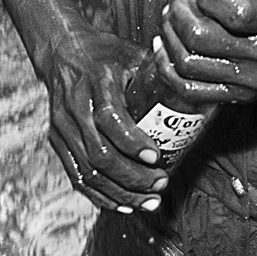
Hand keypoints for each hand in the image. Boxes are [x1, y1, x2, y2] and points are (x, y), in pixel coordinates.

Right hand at [41, 28, 168, 212]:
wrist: (61, 52)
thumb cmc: (106, 54)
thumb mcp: (131, 53)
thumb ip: (161, 67)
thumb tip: (199, 80)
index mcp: (96, 81)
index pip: (110, 118)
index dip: (132, 141)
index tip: (156, 156)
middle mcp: (75, 107)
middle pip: (100, 153)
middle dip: (132, 176)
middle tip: (161, 184)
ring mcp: (62, 127)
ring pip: (88, 171)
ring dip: (120, 193)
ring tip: (149, 201)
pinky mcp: (57, 142)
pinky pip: (77, 177)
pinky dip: (100, 195)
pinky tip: (124, 204)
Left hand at [155, 0, 256, 103]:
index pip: (237, 11)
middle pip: (203, 37)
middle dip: (181, 10)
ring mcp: (249, 80)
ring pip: (190, 62)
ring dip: (170, 34)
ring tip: (173, 14)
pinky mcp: (236, 96)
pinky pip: (189, 89)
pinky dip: (167, 66)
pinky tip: (165, 45)